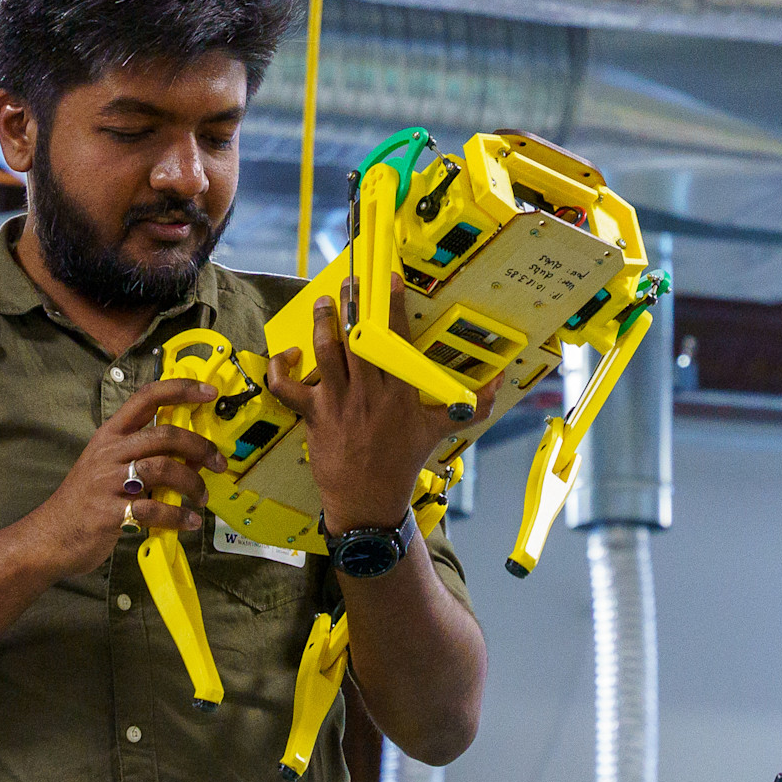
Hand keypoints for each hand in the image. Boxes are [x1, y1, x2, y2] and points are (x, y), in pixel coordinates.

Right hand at [19, 379, 228, 581]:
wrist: (51, 536)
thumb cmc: (86, 501)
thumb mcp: (109, 467)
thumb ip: (144, 456)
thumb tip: (192, 454)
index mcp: (110, 436)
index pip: (146, 398)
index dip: (180, 389)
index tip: (209, 392)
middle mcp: (109, 453)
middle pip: (164, 435)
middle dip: (199, 447)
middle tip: (218, 462)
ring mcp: (107, 482)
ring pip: (162, 468)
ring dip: (192, 483)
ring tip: (201, 498)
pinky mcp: (110, 512)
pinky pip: (153, 509)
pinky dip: (177, 516)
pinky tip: (188, 522)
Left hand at [265, 274, 495, 535]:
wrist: (368, 500)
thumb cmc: (402, 464)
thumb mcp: (439, 431)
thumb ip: (470, 406)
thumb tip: (500, 384)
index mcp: (400, 392)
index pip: (396, 339)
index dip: (392, 306)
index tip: (390, 280)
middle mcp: (368, 392)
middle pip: (357, 337)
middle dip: (352, 304)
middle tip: (349, 282)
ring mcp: (338, 402)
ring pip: (326, 351)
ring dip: (322, 323)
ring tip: (323, 303)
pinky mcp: (313, 414)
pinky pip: (286, 387)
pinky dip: (281, 368)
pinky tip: (290, 354)